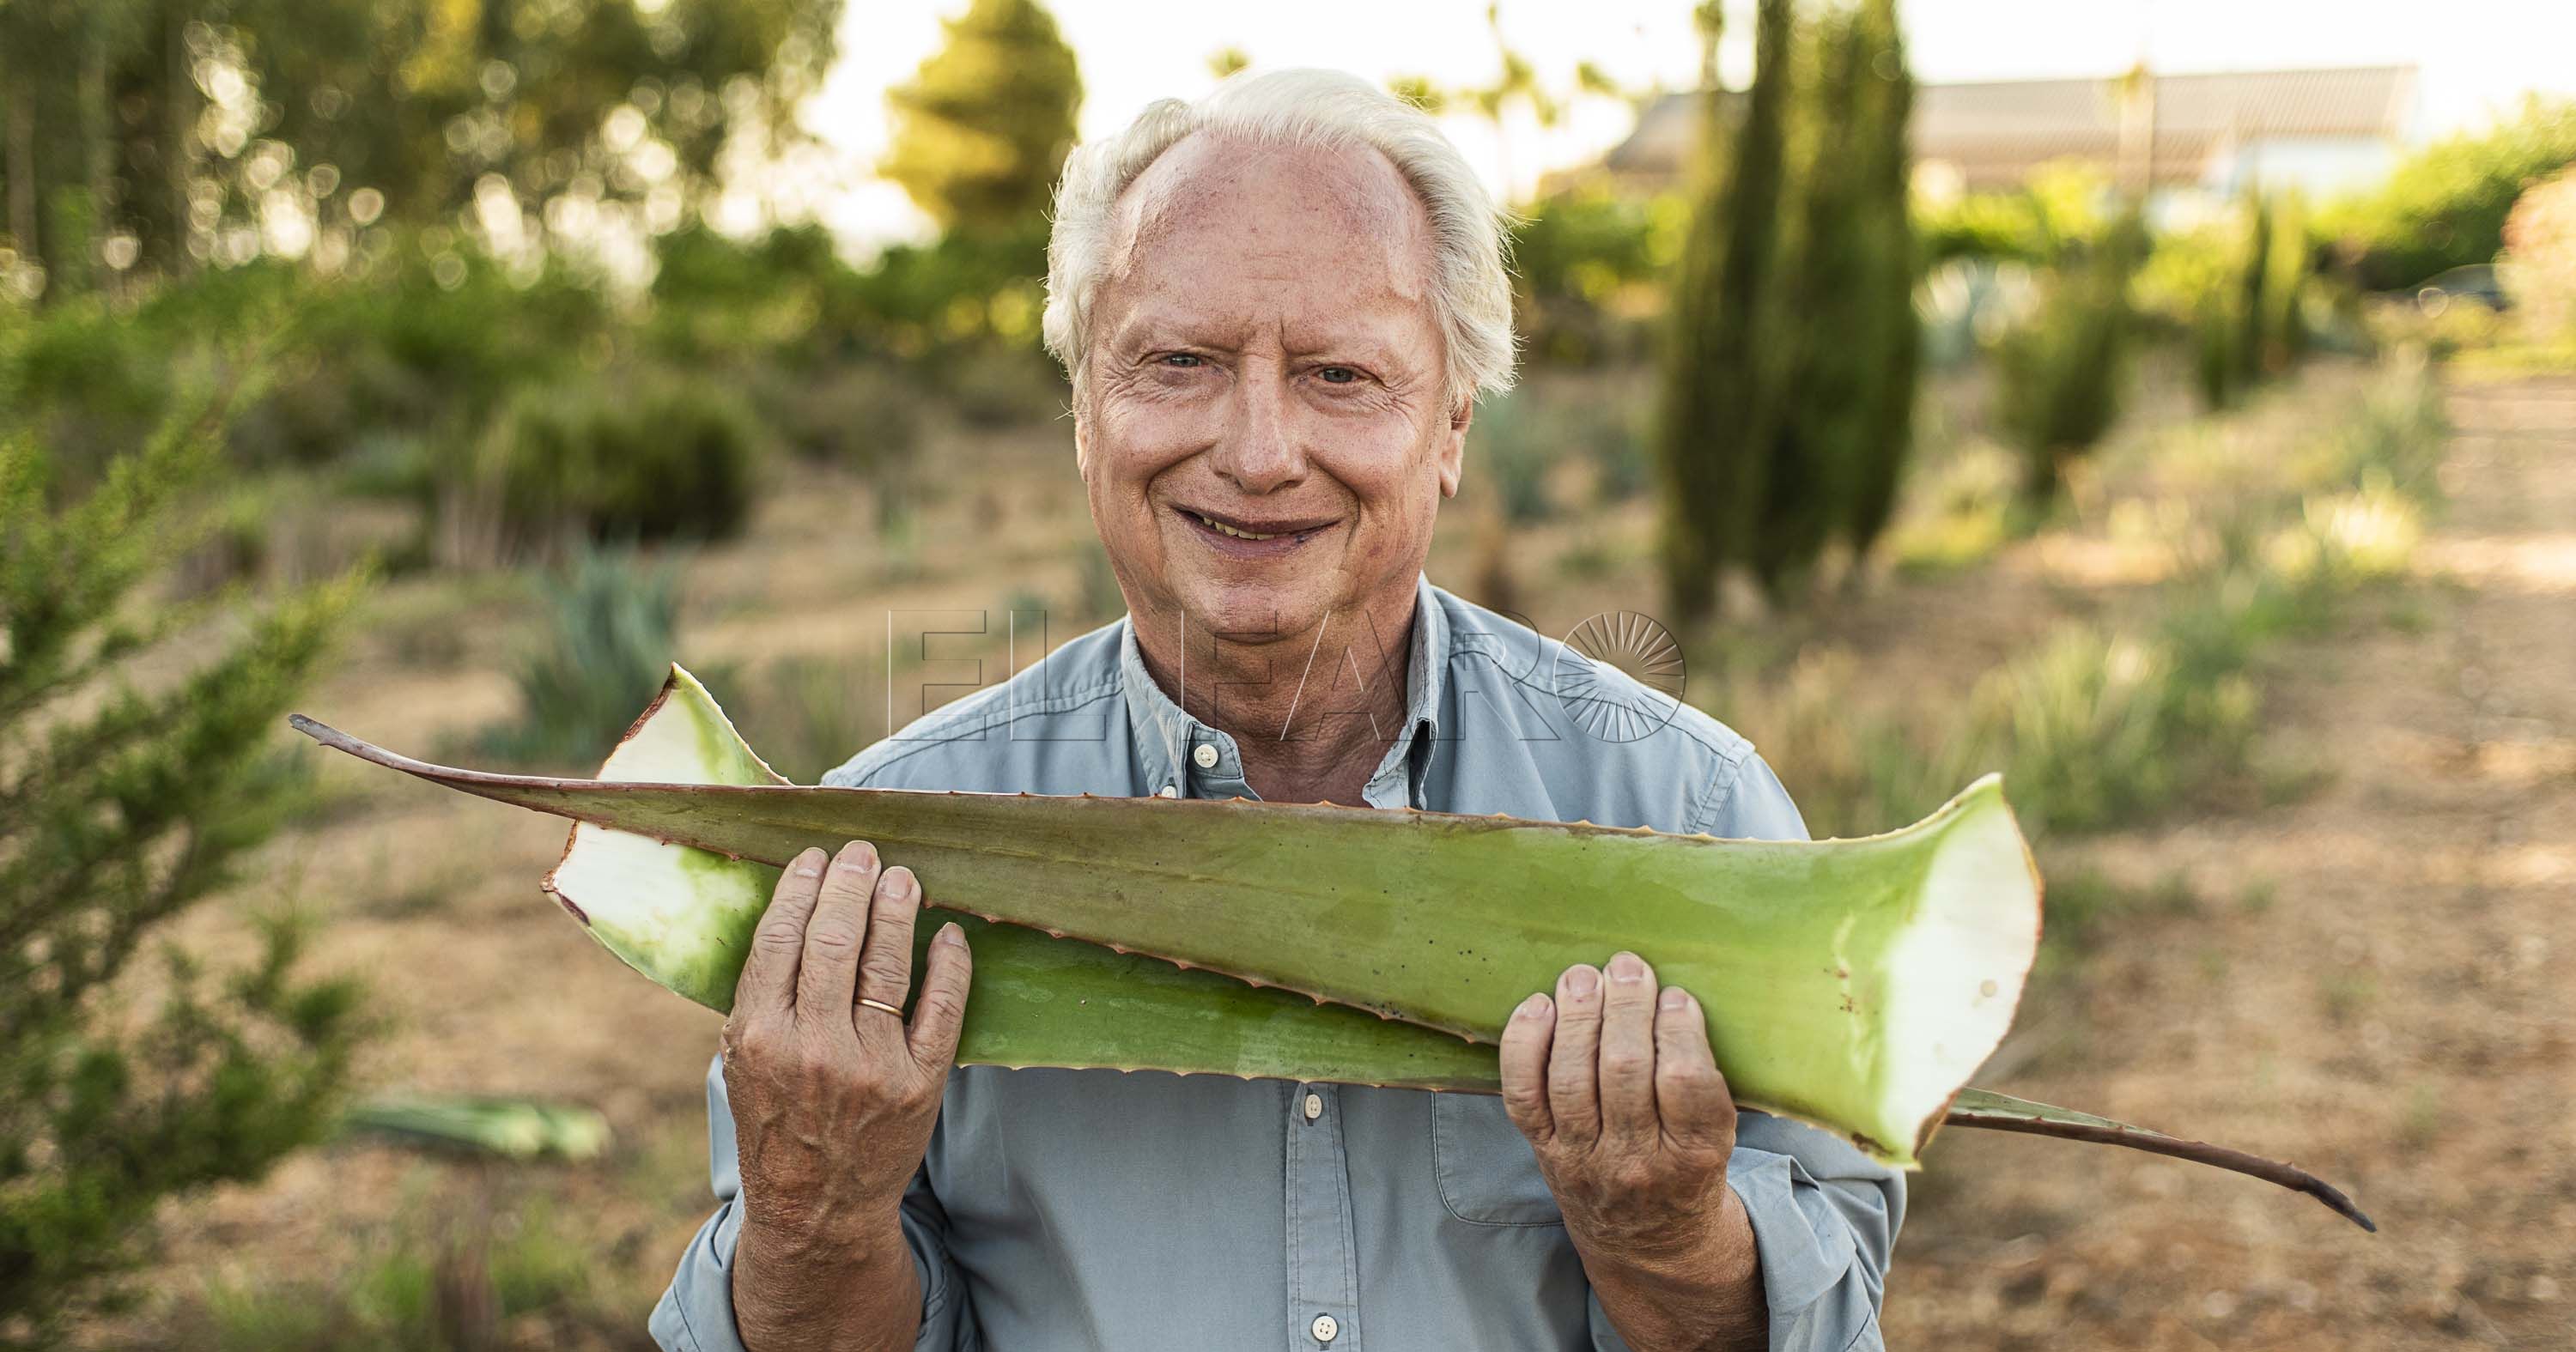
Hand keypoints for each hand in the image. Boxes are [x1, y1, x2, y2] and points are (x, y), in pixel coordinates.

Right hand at [722, 841, 972, 1351]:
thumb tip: (788, 912)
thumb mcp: (740, 1064)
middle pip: (833, 943)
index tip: (816, 858)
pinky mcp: (920, 1084)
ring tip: (903, 877)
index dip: (801, 890)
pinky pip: (941, 1010)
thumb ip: (758, 997)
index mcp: (759, 1037)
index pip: (780, 941)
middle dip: (850, 886)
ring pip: (886, 967)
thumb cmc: (776, 1124)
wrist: (818, 1209)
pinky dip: (949, 966)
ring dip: (896, 911)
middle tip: (863, 853)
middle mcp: (813, 1048)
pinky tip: (949, 935)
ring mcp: (870, 1066)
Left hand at [1501, 951, 1763, 1350]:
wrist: (1649, 1244)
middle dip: (1624, 1008)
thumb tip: (1665, 996)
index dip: (1676, 1031)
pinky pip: (1523, 1095)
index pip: (1684, 1085)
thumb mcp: (1718, 1136)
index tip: (1674, 996)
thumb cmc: (1688, 1169)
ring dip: (1577, 1018)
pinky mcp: (1544, 1151)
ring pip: (1571, 1079)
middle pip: (1623, 1073)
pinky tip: (1539, 1006)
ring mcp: (1582, 1158)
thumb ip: (1699, 1078)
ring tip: (1584, 975)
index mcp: (1693, 1155)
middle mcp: (1635, 1161)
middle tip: (1627, 966)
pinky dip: (1524, 1046)